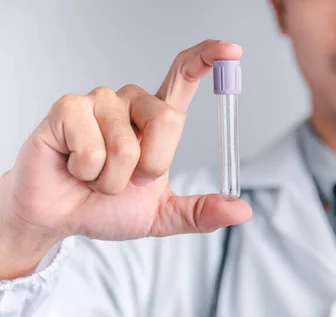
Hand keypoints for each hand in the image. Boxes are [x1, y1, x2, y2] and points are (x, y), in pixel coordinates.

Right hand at [0, 40, 251, 277]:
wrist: (62, 216)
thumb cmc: (107, 207)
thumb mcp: (161, 215)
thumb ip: (200, 212)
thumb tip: (242, 210)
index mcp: (156, 118)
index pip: (184, 76)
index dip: (208, 59)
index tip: (232, 50)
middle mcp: (131, 101)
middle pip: (168, 121)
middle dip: (151, 168)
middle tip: (129, 180)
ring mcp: (99, 101)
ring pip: (128, 147)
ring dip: (113, 181)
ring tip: (96, 176)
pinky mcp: (68, 108)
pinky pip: (93, 151)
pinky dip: (87, 174)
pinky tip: (74, 168)